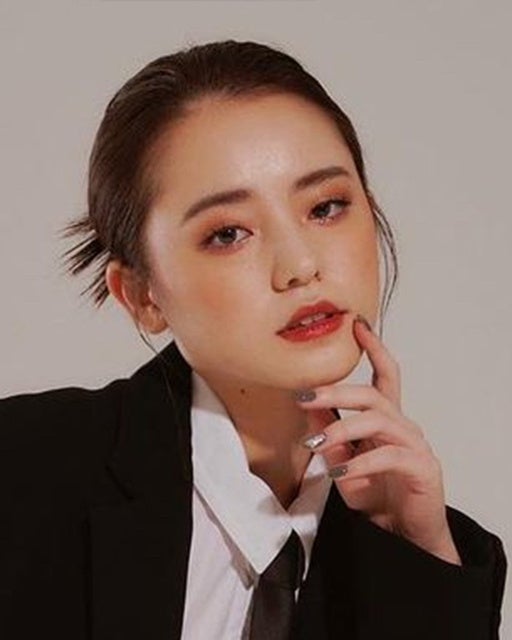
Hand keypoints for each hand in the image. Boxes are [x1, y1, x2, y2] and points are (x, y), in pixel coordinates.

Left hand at [296, 315, 461, 564]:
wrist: (402, 536)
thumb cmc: (375, 494)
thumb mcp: (343, 461)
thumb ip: (330, 433)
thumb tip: (308, 403)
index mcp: (386, 419)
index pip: (385, 375)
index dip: (374, 348)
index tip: (358, 325)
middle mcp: (402, 425)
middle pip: (371, 395)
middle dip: (336, 391)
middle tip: (304, 396)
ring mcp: (414, 444)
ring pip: (378, 420)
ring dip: (341, 429)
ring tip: (315, 444)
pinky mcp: (421, 467)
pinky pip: (388, 455)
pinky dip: (360, 462)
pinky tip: (339, 472)